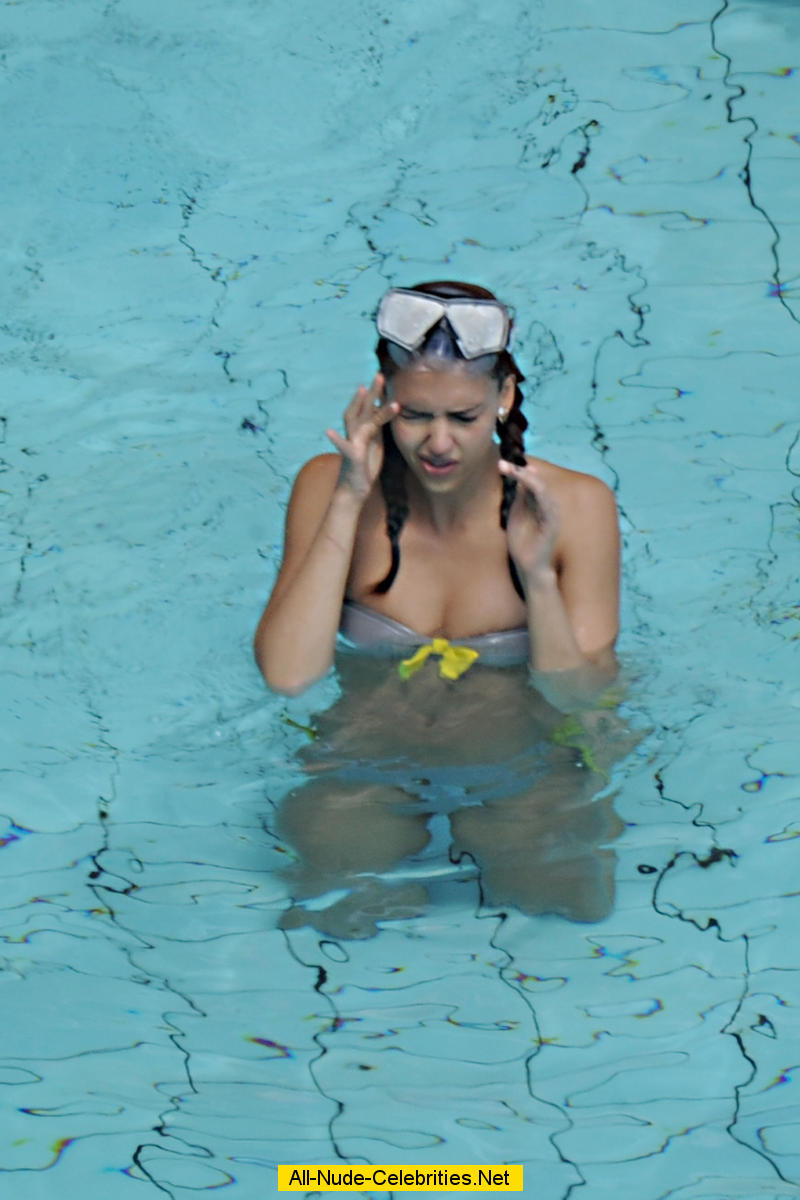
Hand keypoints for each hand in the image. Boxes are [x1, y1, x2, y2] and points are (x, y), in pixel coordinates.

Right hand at [326, 374, 396, 498]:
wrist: (352, 492)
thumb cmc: (364, 468)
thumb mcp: (375, 445)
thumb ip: (376, 428)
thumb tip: (381, 412)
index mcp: (363, 431)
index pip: (368, 409)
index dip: (374, 394)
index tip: (381, 377)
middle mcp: (355, 435)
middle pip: (362, 409)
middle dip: (371, 393)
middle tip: (379, 375)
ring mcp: (352, 445)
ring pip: (358, 423)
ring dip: (363, 407)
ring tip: (364, 390)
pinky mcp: (351, 458)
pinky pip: (342, 447)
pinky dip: (336, 439)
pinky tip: (328, 432)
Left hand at [499, 459, 559, 585]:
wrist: (529, 567)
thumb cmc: (522, 544)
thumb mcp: (516, 516)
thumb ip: (518, 499)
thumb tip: (516, 478)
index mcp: (538, 503)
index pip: (530, 482)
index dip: (517, 471)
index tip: (500, 464)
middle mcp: (547, 505)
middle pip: (536, 481)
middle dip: (520, 471)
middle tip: (503, 464)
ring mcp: (551, 514)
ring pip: (543, 489)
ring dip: (528, 478)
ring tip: (514, 471)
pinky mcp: (553, 524)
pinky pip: (548, 505)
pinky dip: (539, 492)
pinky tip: (528, 483)